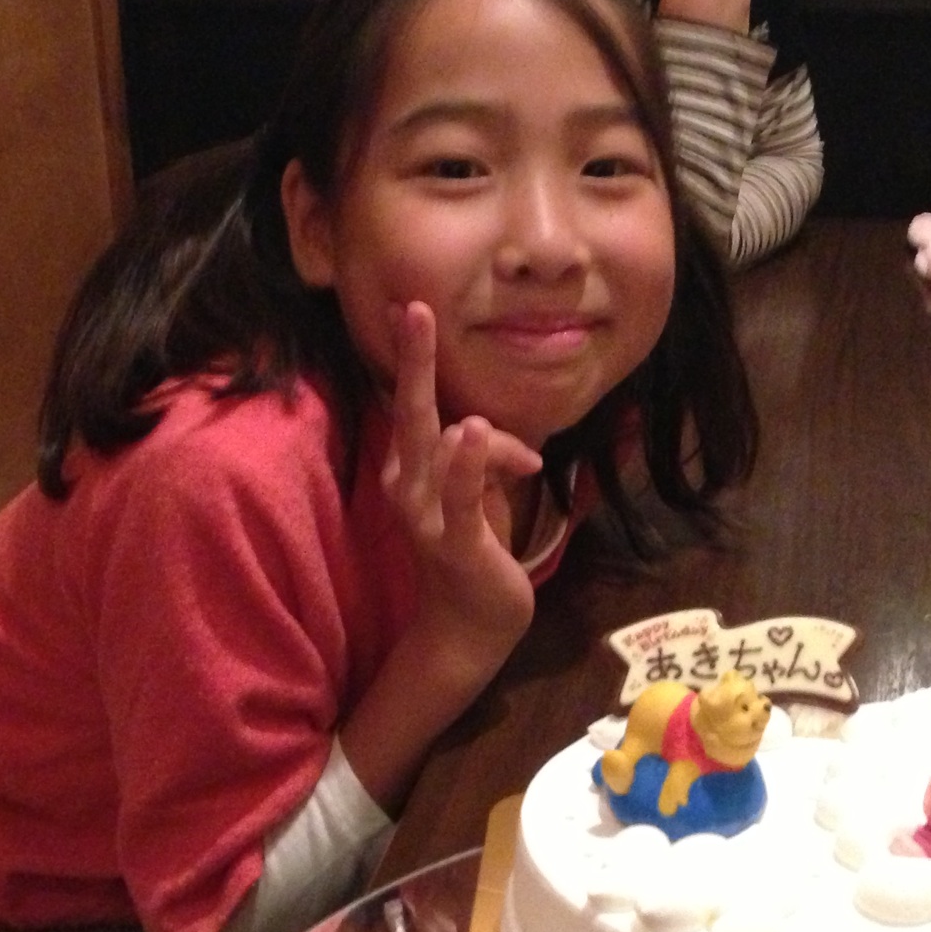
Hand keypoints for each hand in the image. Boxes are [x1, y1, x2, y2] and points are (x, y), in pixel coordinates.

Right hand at [382, 301, 542, 685]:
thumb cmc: (476, 549)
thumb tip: (499, 432)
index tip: (404, 306)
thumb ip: (490, 453)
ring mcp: (424, 514)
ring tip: (525, 463)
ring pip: (448, 447)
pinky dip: (469, 462)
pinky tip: (475, 431)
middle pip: (411, 411)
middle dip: (415, 360)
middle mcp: (406, 485)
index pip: (409, 403)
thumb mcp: (485, 490)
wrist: (471, 625)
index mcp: (410, 468)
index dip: (409, 356)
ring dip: (493, 447)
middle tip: (415, 309)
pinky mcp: (453, 540)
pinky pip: (459, 494)